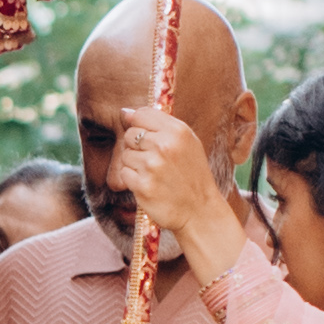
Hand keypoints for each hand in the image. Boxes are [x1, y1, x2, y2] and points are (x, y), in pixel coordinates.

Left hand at [114, 103, 224, 238]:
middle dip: (137, 146)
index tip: (146, 136)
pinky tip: (149, 184)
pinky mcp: (142, 185)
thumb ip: (159, 124)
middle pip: (130, 134)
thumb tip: (125, 112)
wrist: (199, 210)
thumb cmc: (192, 174)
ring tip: (154, 174)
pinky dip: (133, 180)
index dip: (138, 125)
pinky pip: (124, 174)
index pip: (140, 114)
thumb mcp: (187, 142)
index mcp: (177, 131)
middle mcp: (164, 146)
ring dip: (135, 164)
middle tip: (154, 160)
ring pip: (125, 155)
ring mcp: (152, 166)